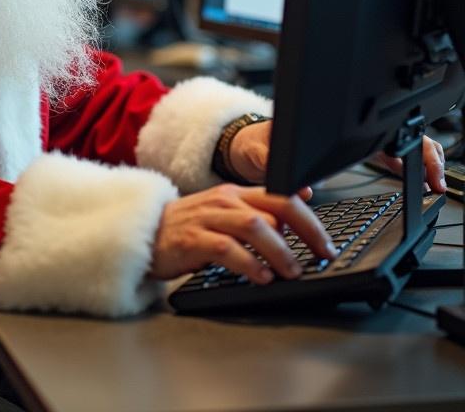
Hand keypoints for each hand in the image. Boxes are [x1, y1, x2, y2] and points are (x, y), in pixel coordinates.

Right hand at [149, 183, 336, 283]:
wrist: (145, 233)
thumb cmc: (190, 228)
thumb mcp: (225, 214)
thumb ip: (257, 211)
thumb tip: (298, 209)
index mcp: (235, 193)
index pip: (280, 195)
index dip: (308, 217)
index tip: (326, 242)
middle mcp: (224, 200)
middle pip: (273, 208)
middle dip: (304, 231)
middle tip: (321, 254)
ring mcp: (208, 218)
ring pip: (253, 226)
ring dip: (279, 250)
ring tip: (292, 271)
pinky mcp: (192, 239)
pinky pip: (226, 248)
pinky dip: (248, 263)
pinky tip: (261, 277)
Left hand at [227, 122, 446, 192]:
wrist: (247, 144)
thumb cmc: (255, 144)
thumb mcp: (261, 155)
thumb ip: (276, 169)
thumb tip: (301, 190)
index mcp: (331, 125)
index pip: (384, 130)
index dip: (412, 151)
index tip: (426, 176)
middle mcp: (345, 128)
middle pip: (401, 131)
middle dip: (427, 154)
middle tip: (436, 183)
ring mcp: (352, 136)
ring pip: (400, 139)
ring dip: (422, 157)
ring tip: (432, 182)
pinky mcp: (350, 148)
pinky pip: (389, 151)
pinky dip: (408, 162)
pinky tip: (415, 178)